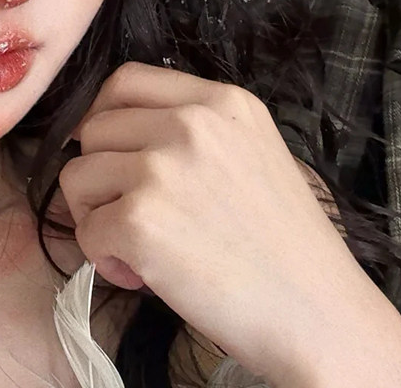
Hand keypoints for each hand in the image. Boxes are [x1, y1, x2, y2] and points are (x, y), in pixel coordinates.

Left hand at [59, 63, 400, 385]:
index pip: (125, 81)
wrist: (322, 318)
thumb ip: (193, 129)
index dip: (102, 115)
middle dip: (99, 174)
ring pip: (78, 175)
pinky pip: (86, 230)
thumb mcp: (253, 152)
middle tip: (130, 216)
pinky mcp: (141, 219)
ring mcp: (162, 168)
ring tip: (136, 248)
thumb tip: (113, 131)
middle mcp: (190, 123)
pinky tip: (140, 274)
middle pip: (95, 129)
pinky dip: (101, 257)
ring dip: (95, 216)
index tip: (106, 150)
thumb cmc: (286, 247)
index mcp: (222, 101)